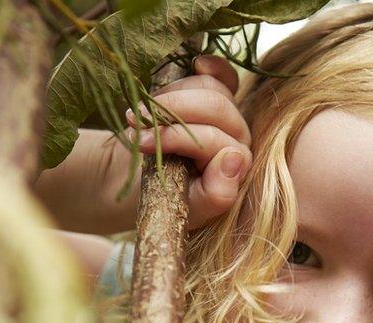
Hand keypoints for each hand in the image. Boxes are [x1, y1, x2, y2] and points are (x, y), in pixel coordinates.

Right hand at [36, 54, 251, 232]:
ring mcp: (230, 116)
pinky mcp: (219, 96)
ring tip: (139, 114)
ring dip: (169, 96)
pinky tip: (197, 63)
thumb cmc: (162, 200)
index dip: (175, 138)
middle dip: (170, 112)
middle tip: (133, 122)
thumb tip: (233, 160)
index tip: (138, 144)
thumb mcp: (184, 209)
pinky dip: (212, 66)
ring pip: (209, 88)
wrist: (140, 182)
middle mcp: (239, 138)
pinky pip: (224, 75)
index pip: (216, 142)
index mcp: (237, 168)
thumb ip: (216, 194)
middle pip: (216, 108)